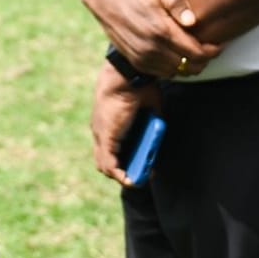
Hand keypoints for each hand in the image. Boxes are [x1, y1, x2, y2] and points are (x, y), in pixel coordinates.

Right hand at [80, 0, 219, 76]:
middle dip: (203, 60)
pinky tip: (175, 55)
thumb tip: (191, 21)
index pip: (196, 52)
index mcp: (160, 29)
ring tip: (193, 53)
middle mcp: (150, 47)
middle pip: (188, 66)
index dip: (211, 51)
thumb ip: (177, 1)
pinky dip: (172, 68)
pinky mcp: (133, 59)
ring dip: (188, 66)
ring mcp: (141, 55)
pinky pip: (160, 73)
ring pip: (175, 72)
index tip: (217, 45)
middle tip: (208, 49)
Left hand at [91, 63, 159, 185]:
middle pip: (106, 159)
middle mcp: (101, 130)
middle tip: (141, 175)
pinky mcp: (106, 137)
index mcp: (109, 122)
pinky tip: (133, 180)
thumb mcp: (150, 109)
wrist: (128, 76)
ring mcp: (101, 135)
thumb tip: (157, 134)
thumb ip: (152, 123)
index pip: (111, 147)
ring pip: (106, 164)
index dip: (124, 159)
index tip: (140, 166)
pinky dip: (121, 175)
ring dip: (123, 175)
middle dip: (123, 170)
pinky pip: (109, 164)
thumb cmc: (140, 87)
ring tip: (138, 180)